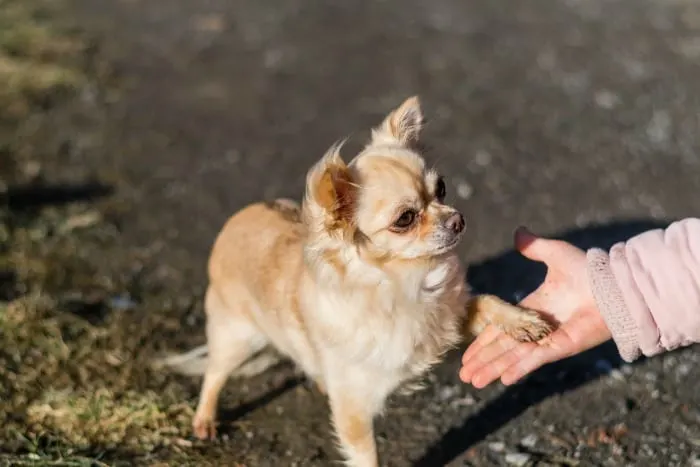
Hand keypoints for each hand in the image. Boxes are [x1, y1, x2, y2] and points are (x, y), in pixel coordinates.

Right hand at [460, 227, 611, 387]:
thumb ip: (535, 247)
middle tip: (463, 375)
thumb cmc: (588, 270)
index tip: (468, 352)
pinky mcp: (561, 347)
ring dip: (493, 369)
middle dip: (482, 360)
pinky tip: (503, 379)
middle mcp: (536, 327)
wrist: (614, 285)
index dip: (483, 340)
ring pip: (513, 357)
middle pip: (502, 347)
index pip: (501, 328)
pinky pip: (535, 359)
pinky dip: (519, 369)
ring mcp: (548, 339)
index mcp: (531, 308)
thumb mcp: (556, 254)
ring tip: (474, 382)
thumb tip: (518, 232)